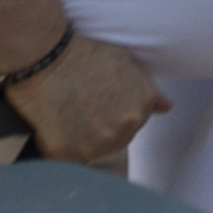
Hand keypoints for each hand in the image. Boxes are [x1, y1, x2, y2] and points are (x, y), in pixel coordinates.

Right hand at [12, 30, 163, 166]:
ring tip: (68, 111)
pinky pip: (67, 158)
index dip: (116, 110)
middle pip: (117, 139)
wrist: (46, 57)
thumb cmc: (85, 54)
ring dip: (83, 139)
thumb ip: (149, 92)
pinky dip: (60, 146)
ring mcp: (96, 143)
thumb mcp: (126, 64)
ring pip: (93, 150)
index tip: (101, 99)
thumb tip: (167, 108)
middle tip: (83, 104)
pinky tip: (54, 123)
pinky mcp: (67, 153)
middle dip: (102, 126)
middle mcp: (124, 128)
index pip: (136, 121)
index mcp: (142, 106)